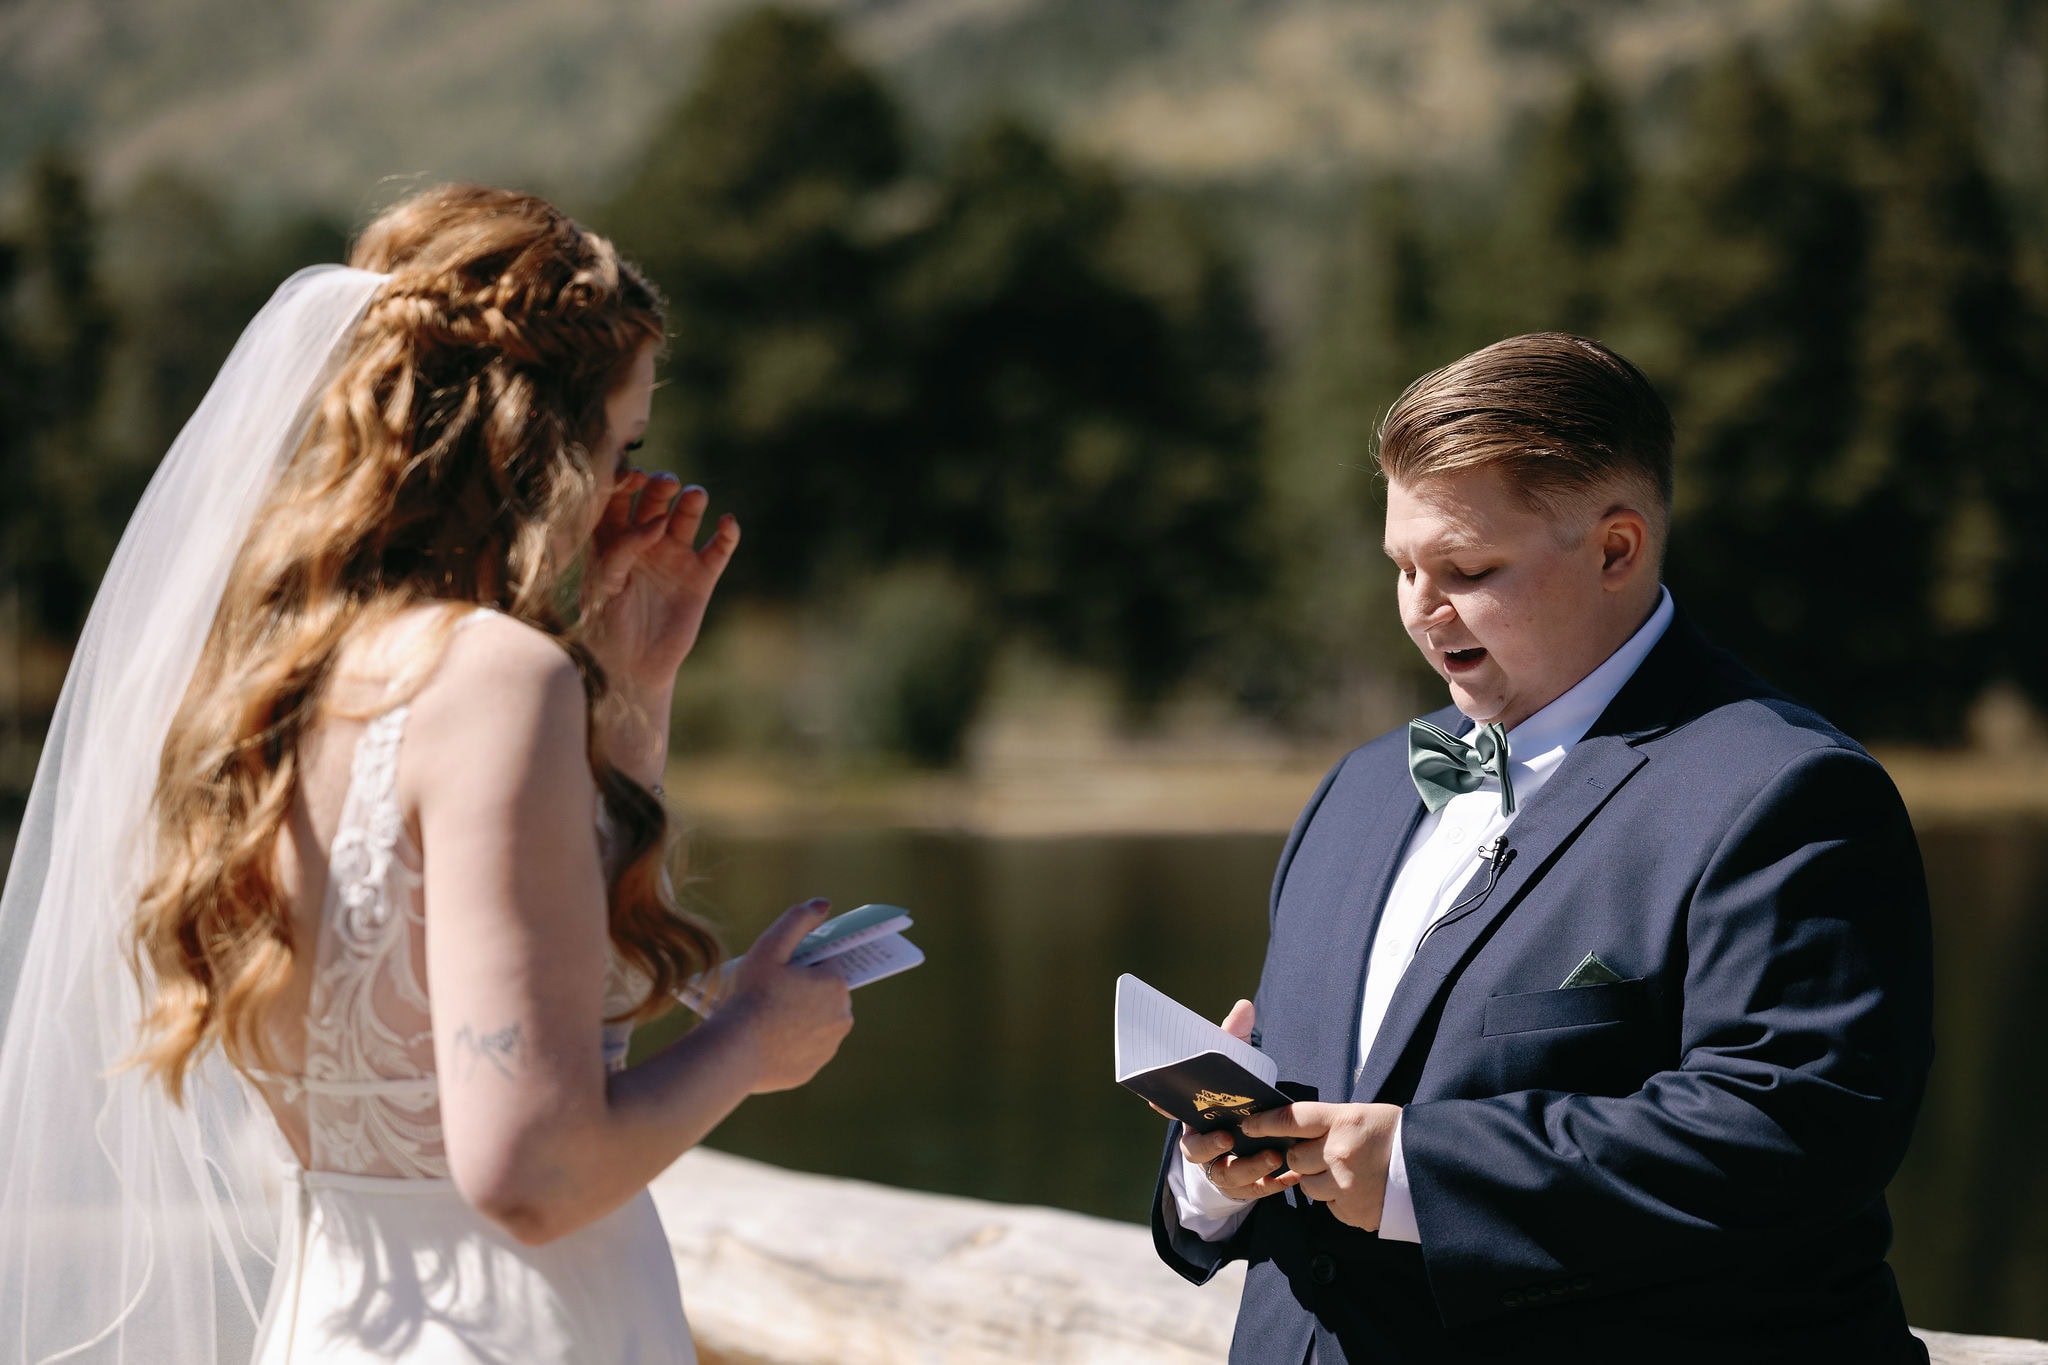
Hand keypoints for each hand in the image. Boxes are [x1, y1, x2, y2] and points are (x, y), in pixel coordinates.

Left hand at [579, 473, 739, 698]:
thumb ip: (624, 547)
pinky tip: (727, 523)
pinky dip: (727, 533)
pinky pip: (719, 548)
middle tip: (667, 483)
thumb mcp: (604, 583)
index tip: (634, 475)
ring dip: (692, 501)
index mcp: (612, 538)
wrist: (632, 667)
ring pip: (687, 516)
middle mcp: (645, 541)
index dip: (626, 480)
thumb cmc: (606, 626)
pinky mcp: (701, 577)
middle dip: (662, 486)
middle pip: (656, 499)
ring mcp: (675, 556)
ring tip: (695, 497)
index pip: (619, 496)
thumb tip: (658, 520)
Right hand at [721, 899, 853, 1093]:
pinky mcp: (811, 1069)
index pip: (825, 962)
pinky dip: (790, 1044)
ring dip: (798, 1018)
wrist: (732, 1053)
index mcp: (836, 985)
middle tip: (769, 993)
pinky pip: (802, 1050)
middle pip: (822, 993)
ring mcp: (827, 1047)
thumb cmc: (750, 996)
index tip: (780, 970)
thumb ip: (797, 920)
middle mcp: (842, 1017)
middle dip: (802, 990)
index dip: (800, 963)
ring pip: (814, 1022)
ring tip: (766, 1017)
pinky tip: (767, 1041)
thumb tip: (823, 905)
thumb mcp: (769, 947)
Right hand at [1169, 1000, 1297, 1202]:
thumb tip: (1244, 1006)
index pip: (1172, 1110)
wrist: (1251, 1140)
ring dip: (1248, 1167)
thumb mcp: (1236, 1066)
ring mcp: (1221, 1167)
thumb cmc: (1236, 1097)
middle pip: (1194, 1151)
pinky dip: (1272, 1184)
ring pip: (1226, 1175)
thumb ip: (1236, 1039)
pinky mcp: (1243, 1186)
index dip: (1163, 1105)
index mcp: (1194, 1115)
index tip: (1158, 1100)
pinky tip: (1290, 1176)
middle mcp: (1202, 1144)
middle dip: (1209, 1145)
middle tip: (1228, 1137)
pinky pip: (1254, 1191)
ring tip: (1272, 1156)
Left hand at [1239, 1101, 1401, 1229]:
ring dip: (1317, 1179)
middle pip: (1295, 1156)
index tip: (1249, 1125)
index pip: (1290, 1119)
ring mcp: (1344, 1185)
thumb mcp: (1361, 1115)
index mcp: (1342, 1121)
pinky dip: (1336, 1197)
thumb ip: (1328, 1123)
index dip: (1265, 1122)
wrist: (1431, 1168)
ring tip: (1343, 1171)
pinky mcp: (1351, 1211)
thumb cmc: (1395, 1134)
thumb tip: (1294, 1130)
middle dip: (1300, 1156)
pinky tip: (1357, 1188)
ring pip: (1307, 1184)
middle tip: (1320, 1153)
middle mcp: (1338, 1152)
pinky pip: (1328, 1204)